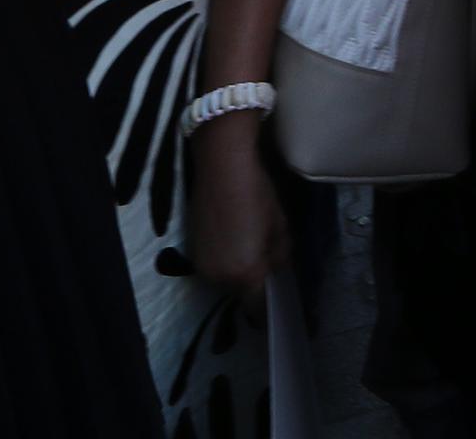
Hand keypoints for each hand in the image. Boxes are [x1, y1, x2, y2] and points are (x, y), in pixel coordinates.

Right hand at [178, 113, 288, 299]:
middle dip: (257, 287)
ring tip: (253, 251)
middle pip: (242, 296)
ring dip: (240, 275)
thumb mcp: (280, 229)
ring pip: (227, 283)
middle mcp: (219, 278)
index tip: (283, 305)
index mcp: (244, 275)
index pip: (259, 309)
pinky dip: (226, 262)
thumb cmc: (257, 194)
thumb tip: (278, 272)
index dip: (273, 310)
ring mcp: (202, 266)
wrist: (221, 166)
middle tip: (271, 269)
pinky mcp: (191, 251)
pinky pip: (215, 268)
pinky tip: (236, 241)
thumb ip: (280, 259)